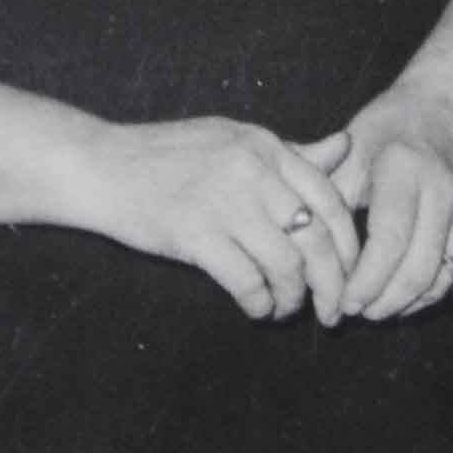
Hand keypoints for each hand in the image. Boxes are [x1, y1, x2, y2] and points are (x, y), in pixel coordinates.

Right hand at [86, 116, 359, 321]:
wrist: (103, 166)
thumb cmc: (170, 156)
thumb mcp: (235, 141)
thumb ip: (291, 152)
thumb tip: (346, 146)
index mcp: (266, 145)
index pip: (330, 198)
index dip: (349, 245)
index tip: (350, 273)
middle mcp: (252, 169)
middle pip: (317, 238)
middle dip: (332, 285)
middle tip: (333, 312)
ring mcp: (223, 201)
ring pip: (287, 265)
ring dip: (293, 298)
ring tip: (285, 308)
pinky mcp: (195, 233)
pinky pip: (246, 281)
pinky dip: (259, 303)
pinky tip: (257, 308)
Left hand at [325, 79, 452, 320]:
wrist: (451, 108)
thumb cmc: (389, 130)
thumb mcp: (350, 148)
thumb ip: (322, 191)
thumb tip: (293, 235)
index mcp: (405, 168)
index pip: (389, 243)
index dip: (365, 282)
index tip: (342, 301)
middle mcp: (446, 190)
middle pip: (418, 270)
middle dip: (382, 302)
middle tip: (355, 312)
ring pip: (442, 280)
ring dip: (406, 304)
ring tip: (376, 307)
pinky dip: (431, 294)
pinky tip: (405, 294)